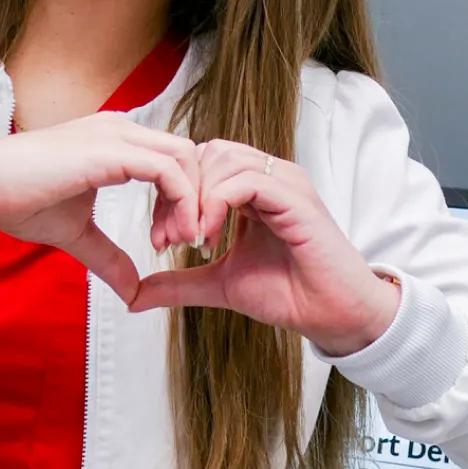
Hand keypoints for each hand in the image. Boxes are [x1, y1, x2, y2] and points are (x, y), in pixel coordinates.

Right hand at [0, 113, 201, 304]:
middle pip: (188, 155)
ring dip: (193, 202)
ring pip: (185, 157)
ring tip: (181, 241)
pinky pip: (168, 170)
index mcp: (115, 142)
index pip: (173, 160)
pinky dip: (181, 202)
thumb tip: (133, 293)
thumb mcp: (75, 235)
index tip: (170, 241)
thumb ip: (109, 257)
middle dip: (197, 200)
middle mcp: (120, 130)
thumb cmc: (18, 201)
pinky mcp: (109, 150)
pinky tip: (172, 234)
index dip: (183, 200)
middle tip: (185, 243)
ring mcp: (116, 135)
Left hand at [130, 140, 399, 356]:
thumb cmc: (289, 294)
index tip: (160, 238)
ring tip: (190, 239)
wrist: (332, 315)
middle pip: (206, 153)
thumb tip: (135, 296)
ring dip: (196, 197)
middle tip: (169, 238)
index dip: (172, 195)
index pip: (200, 164)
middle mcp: (269, 176)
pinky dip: (217, 204)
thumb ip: (179, 282)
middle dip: (179, 192)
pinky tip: (208, 236)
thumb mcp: (220, 284)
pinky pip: (247, 180)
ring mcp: (285, 182)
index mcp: (252, 188)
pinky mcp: (296, 197)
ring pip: (223, 158)